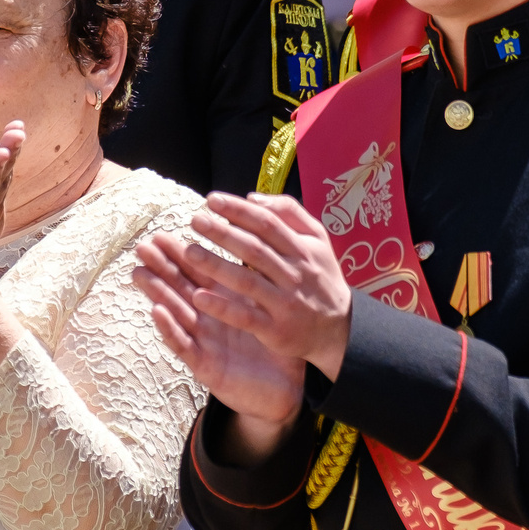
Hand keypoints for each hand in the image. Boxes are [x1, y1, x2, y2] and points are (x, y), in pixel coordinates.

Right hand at [134, 236, 307, 431]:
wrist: (285, 391)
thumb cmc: (278, 350)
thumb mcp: (270, 311)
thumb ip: (262, 282)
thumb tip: (265, 243)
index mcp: (226, 303)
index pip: (200, 273)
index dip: (180, 254)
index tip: (162, 233)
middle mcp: (210, 320)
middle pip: (181, 288)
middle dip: (162, 267)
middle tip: (143, 246)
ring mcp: (205, 342)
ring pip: (177, 313)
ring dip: (158, 293)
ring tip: (139, 273)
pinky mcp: (205, 366)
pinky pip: (185, 345)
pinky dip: (171, 328)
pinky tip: (157, 311)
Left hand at [170, 194, 352, 376]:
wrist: (339, 329)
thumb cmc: (319, 277)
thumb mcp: (318, 240)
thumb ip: (290, 214)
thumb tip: (252, 198)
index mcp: (304, 251)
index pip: (268, 224)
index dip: (239, 211)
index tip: (212, 200)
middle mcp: (295, 275)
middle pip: (254, 250)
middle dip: (222, 233)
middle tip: (195, 220)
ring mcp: (286, 304)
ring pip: (246, 281)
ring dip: (215, 266)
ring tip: (189, 252)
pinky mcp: (276, 331)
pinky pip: (245, 317)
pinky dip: (222, 307)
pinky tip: (199, 296)